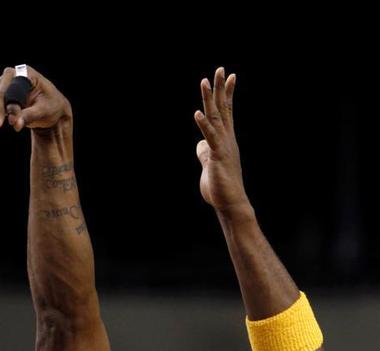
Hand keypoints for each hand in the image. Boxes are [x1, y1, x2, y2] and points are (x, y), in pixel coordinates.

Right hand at [0, 65, 71, 131]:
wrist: (52, 106)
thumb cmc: (51, 106)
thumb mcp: (45, 111)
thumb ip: (30, 116)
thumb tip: (15, 124)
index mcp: (24, 74)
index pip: (13, 92)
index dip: (12, 109)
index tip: (15, 124)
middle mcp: (10, 76)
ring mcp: (1, 84)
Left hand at [194, 67, 251, 219]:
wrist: (231, 204)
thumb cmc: (221, 188)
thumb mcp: (210, 166)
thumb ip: (205, 153)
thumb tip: (200, 145)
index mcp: (226, 141)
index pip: (227, 113)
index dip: (227, 94)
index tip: (230, 76)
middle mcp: (227, 140)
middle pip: (222, 109)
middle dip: (220, 88)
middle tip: (220, 68)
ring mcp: (223, 147)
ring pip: (216, 118)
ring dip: (210, 99)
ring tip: (205, 81)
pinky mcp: (217, 157)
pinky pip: (210, 138)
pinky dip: (203, 125)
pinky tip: (197, 113)